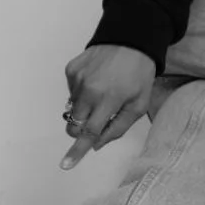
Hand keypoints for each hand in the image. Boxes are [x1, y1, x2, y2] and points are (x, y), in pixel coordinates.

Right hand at [61, 44, 157, 169]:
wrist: (131, 40)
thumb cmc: (139, 74)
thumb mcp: (139, 104)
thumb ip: (119, 127)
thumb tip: (96, 144)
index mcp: (109, 99)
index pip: (90, 132)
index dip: (77, 150)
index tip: (65, 165)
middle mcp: (89, 89)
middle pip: (74, 124)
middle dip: (81, 130)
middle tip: (97, 120)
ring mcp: (77, 78)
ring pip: (73, 108)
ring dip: (85, 109)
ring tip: (103, 92)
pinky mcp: (71, 69)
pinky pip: (71, 91)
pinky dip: (82, 93)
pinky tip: (96, 81)